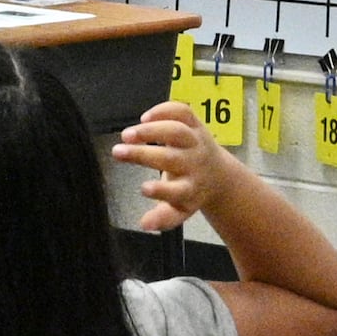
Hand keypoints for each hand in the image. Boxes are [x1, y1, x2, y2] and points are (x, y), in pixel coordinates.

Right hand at [111, 101, 237, 233]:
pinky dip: (164, 110)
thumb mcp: (179, 209)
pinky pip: (183, 112)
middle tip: (117, 152)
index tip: (143, 188)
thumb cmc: (189, 191)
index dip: (161, 190)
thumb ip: (162, 217)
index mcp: (191, 189)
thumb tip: (144, 225)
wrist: (219, 175)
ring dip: (151, 130)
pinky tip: (144, 117)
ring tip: (126, 134)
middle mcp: (194, 164)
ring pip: (176, 131)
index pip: (177, 191)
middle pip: (170, 158)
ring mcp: (196, 142)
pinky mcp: (196, 125)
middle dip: (142, 154)